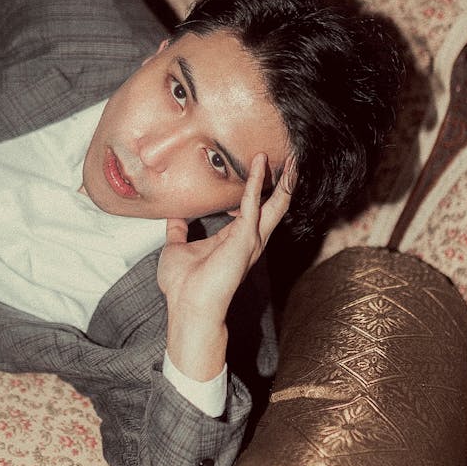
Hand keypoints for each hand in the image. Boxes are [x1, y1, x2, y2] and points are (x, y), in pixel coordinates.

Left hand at [157, 153, 293, 381]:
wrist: (187, 306)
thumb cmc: (182, 285)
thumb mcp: (177, 248)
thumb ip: (178, 231)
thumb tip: (174, 218)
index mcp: (233, 239)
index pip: (253, 209)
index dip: (258, 188)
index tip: (261, 166)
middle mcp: (247, 239)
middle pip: (273, 206)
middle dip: (284, 182)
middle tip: (292, 159)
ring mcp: (249, 240)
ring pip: (274, 205)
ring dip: (281, 180)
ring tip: (291, 159)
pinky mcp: (244, 239)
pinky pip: (251, 205)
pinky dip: (254, 183)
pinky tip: (257, 165)